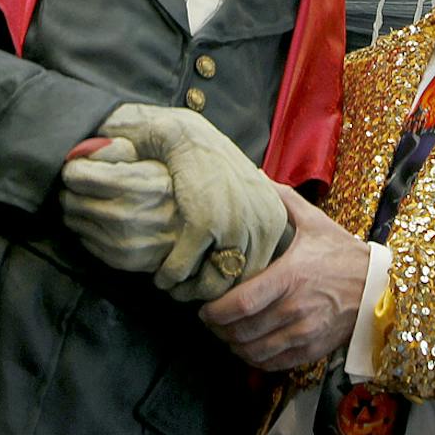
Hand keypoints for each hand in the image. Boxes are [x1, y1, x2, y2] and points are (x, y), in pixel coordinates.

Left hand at [59, 138, 177, 272]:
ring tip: (95, 201)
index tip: (79, 166)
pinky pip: (82, 240)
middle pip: (68, 198)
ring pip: (72, 220)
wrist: (199, 230)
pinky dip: (87, 228)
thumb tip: (84, 147)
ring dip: (78, 208)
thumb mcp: (153, 159)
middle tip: (83, 184)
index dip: (74, 167)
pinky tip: (104, 220)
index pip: (76, 174)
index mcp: (133, 184)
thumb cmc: (173, 187)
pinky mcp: (119, 259)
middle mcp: (125, 215)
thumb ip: (117, 148)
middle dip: (71, 188)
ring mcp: (121, 241)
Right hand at [96, 104, 288, 302]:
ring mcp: (233, 224)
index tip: (212, 288)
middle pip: (240, 283)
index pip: (261, 272)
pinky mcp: (202, 222)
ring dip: (189, 293)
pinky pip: (183, 267)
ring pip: (213, 283)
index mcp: (274, 219)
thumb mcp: (249, 198)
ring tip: (174, 290)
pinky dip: (169, 276)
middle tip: (190, 297)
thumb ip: (253, 231)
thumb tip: (245, 273)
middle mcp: (260, 224)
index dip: (235, 286)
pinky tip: (160, 276)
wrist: (187, 137)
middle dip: (212, 296)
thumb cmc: (213, 169)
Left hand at [200, 187, 368, 371]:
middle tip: (210, 320)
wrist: (381, 287)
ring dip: (233, 345)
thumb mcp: (315, 222)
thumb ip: (283, 199)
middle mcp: (295, 309)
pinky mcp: (312, 350)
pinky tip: (248, 348)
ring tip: (226, 334)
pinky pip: (273, 363)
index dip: (215, 311)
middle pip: (242, 330)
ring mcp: (304, 333)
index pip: (242, 303)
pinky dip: (255, 359)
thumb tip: (255, 175)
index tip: (203, 307)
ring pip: (254, 351)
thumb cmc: (344, 254)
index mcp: (290, 277)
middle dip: (219, 329)